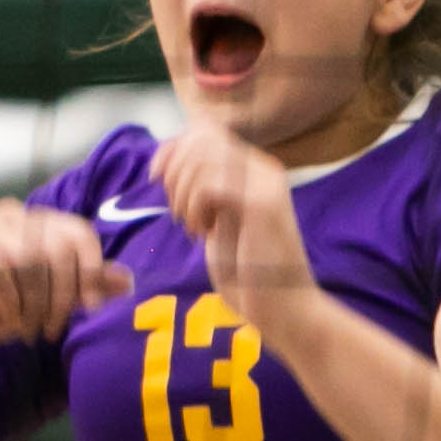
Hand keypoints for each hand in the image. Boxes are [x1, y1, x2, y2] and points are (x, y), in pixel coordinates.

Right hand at [0, 197, 131, 357]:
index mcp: (39, 222)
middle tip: (52, 329)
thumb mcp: (50, 302)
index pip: (78, 233)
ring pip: (27, 259)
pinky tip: (9, 318)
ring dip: (33, 303)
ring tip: (29, 327)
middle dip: (60, 296)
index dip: (91, 271)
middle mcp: (14, 216)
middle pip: (55, 248)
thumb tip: (126, 280)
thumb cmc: (0, 309)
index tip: (89, 309)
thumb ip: (85, 289)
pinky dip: (10, 301)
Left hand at [152, 120, 311, 314]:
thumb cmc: (250, 273)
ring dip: (183, 193)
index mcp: (255, 170)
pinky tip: (202, 233)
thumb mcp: (217, 222)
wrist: (285, 309)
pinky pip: (211, 184)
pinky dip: (194, 207)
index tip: (155, 177)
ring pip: (203, 159)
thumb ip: (203, 191)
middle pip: (201, 138)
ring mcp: (266, 184)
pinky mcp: (262, 205)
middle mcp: (264, 169)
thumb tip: (167, 162)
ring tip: (191, 225)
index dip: (172, 148)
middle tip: (177, 211)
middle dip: (174, 171)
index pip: (205, 131)